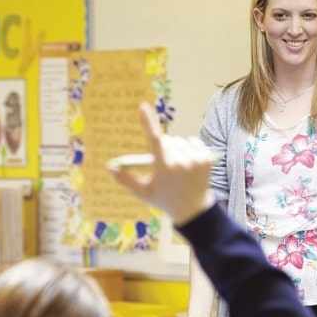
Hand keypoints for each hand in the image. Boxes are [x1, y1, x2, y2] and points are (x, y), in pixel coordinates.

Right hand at [110, 103, 213, 224]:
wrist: (193, 210)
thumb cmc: (164, 199)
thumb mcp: (143, 192)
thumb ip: (126, 179)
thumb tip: (109, 167)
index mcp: (164, 168)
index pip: (154, 139)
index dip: (148, 122)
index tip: (143, 106)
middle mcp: (180, 162)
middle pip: (167, 140)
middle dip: (164, 148)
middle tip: (166, 166)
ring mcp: (195, 160)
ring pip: (180, 141)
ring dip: (177, 149)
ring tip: (179, 168)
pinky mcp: (207, 158)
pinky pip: (194, 142)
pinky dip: (190, 148)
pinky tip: (190, 164)